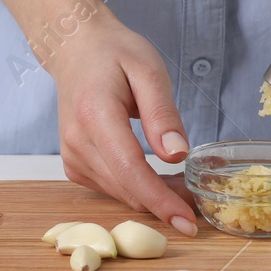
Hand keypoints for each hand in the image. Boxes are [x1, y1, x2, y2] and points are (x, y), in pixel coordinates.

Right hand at [44, 12, 199, 235]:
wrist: (75, 49)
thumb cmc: (114, 53)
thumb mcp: (148, 70)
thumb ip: (162, 114)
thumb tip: (177, 156)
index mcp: (95, 115)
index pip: (130, 170)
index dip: (161, 200)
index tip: (189, 221)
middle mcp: (77, 142)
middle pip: (126, 188)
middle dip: (165, 201)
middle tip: (199, 194)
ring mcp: (71, 156)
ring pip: (120, 193)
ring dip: (152, 196)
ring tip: (182, 183)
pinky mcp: (74, 165)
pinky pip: (111, 188)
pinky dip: (136, 188)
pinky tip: (156, 176)